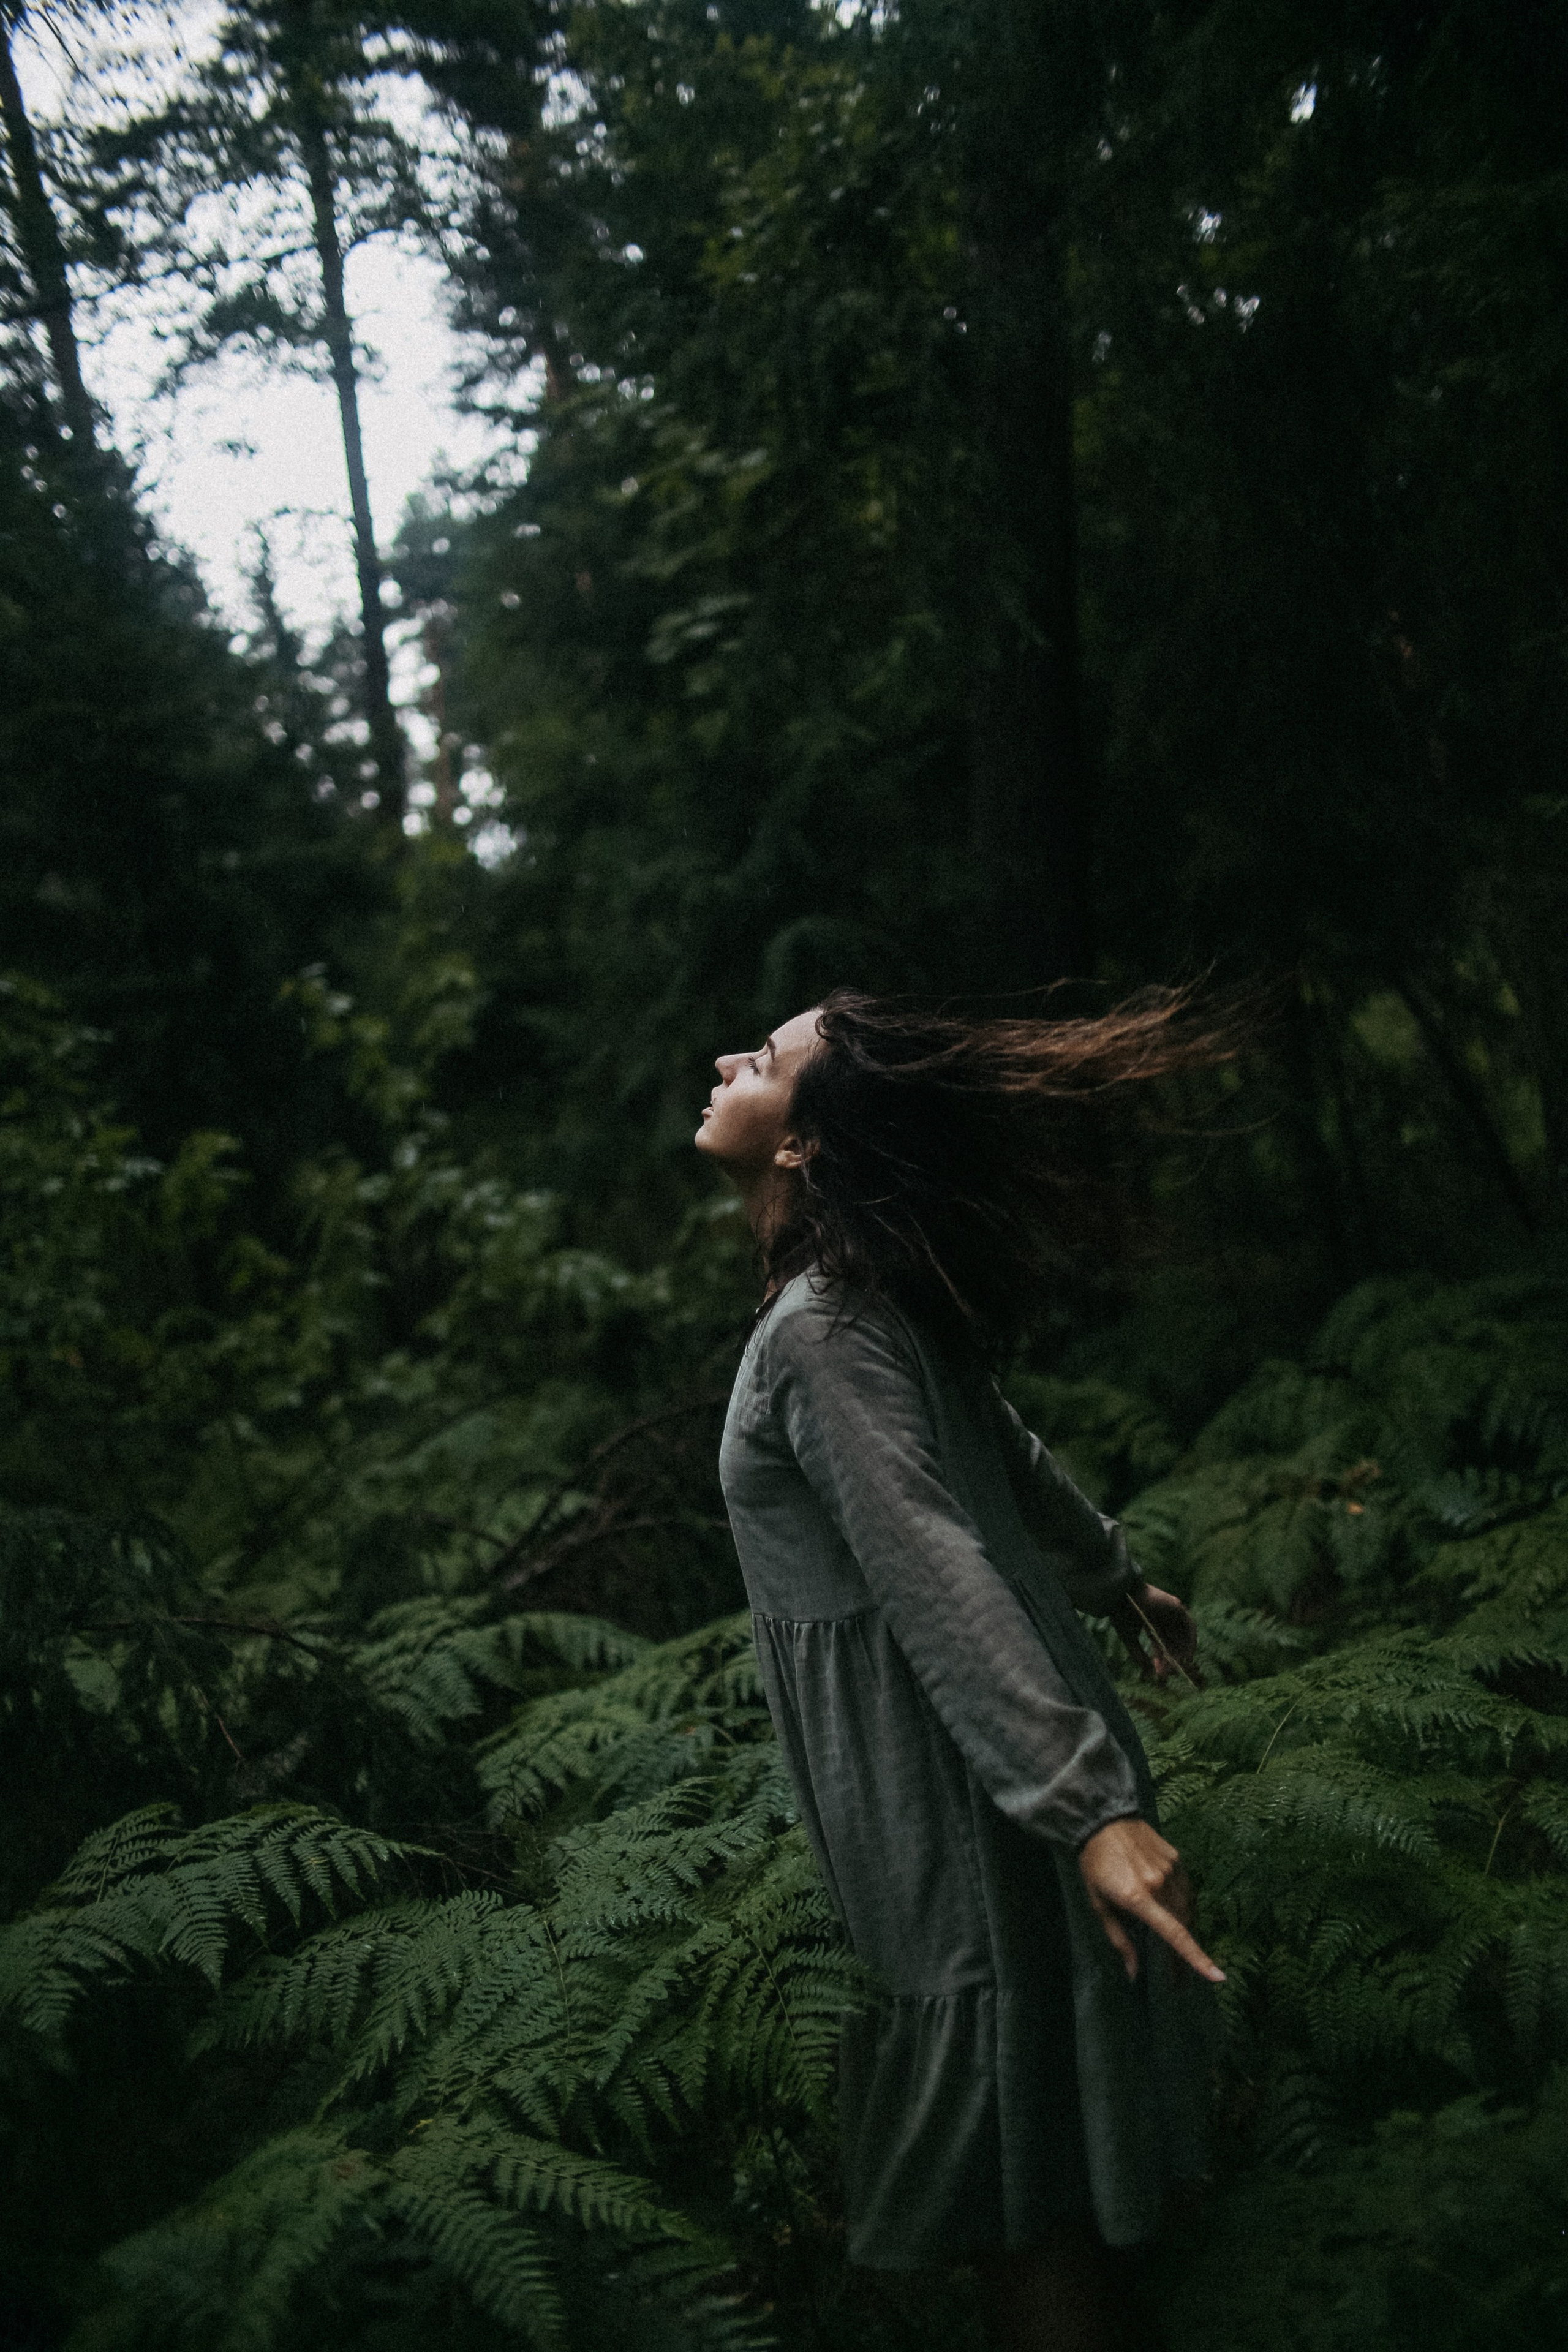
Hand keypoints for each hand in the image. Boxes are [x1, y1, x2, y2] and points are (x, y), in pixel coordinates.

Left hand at [1078, 1815, 1224, 1984]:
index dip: (1196, 1957)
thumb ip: (1119, 1939)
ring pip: (1187, 1908)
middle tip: (1180, 1981)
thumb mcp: (1098, 1904)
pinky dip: (1184, 1906)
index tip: (1217, 1976)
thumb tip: (1133, 1973)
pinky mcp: (1176, 1858)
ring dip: (1186, 1930)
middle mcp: (1158, 1883)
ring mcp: (1170, 1869)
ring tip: (1180, 1952)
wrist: (1102, 1819)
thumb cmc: (1095, 1865)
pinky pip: (1186, 1889)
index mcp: (1137, 1897)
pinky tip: (1177, 1915)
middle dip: (1187, 1956)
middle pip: (1183, 1926)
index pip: (1174, 1933)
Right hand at [1110, 1580, 1200, 1685]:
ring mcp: (1170, 1611)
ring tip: (1182, 1666)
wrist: (1119, 1595)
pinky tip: (1188, 1654)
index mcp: (1150, 1621)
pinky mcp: (1177, 1606)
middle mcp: (1163, 1617)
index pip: (1161, 1643)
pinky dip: (1191, 1639)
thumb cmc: (1121, 1614)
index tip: (1162, 1675)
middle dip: (1173, 1658)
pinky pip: (1190, 1625)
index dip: (1162, 1659)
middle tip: (1172, 1674)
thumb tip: (1148, 1672)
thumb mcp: (1129, 1638)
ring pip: (1183, 1634)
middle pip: (1173, 1641)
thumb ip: (1138, 1654)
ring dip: (1184, 1651)